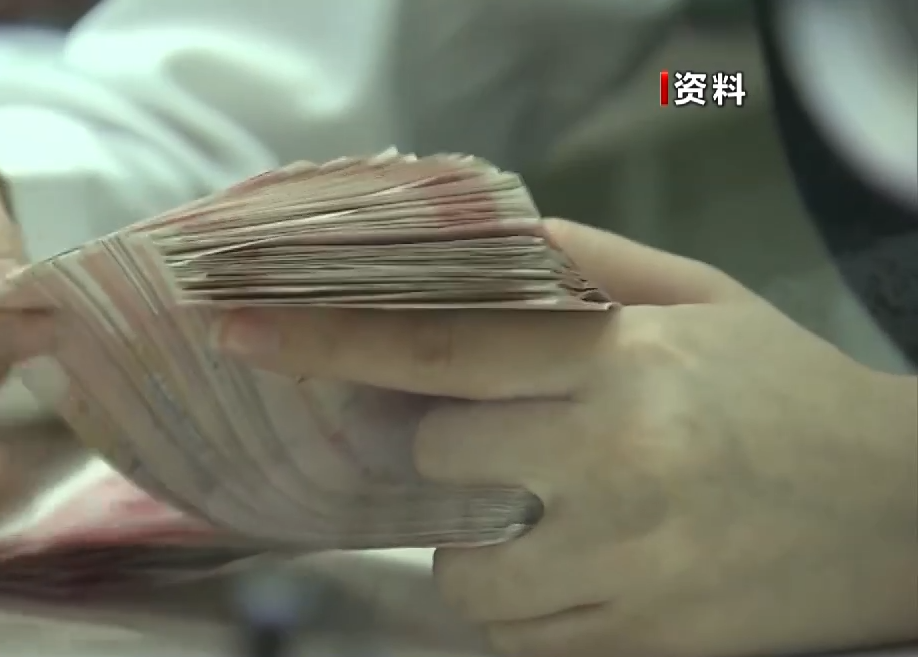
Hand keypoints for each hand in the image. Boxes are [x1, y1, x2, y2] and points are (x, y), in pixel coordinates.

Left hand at [212, 219, 917, 656]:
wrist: (906, 514)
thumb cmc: (786, 395)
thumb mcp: (699, 299)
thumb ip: (581, 266)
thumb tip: (471, 242)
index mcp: (621, 362)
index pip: (435, 346)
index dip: (323, 339)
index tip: (237, 332)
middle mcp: (612, 462)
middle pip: (435, 463)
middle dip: (453, 452)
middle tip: (518, 440)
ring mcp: (624, 565)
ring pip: (463, 572)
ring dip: (484, 542)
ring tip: (561, 514)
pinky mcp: (637, 645)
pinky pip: (513, 637)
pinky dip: (525, 604)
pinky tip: (586, 566)